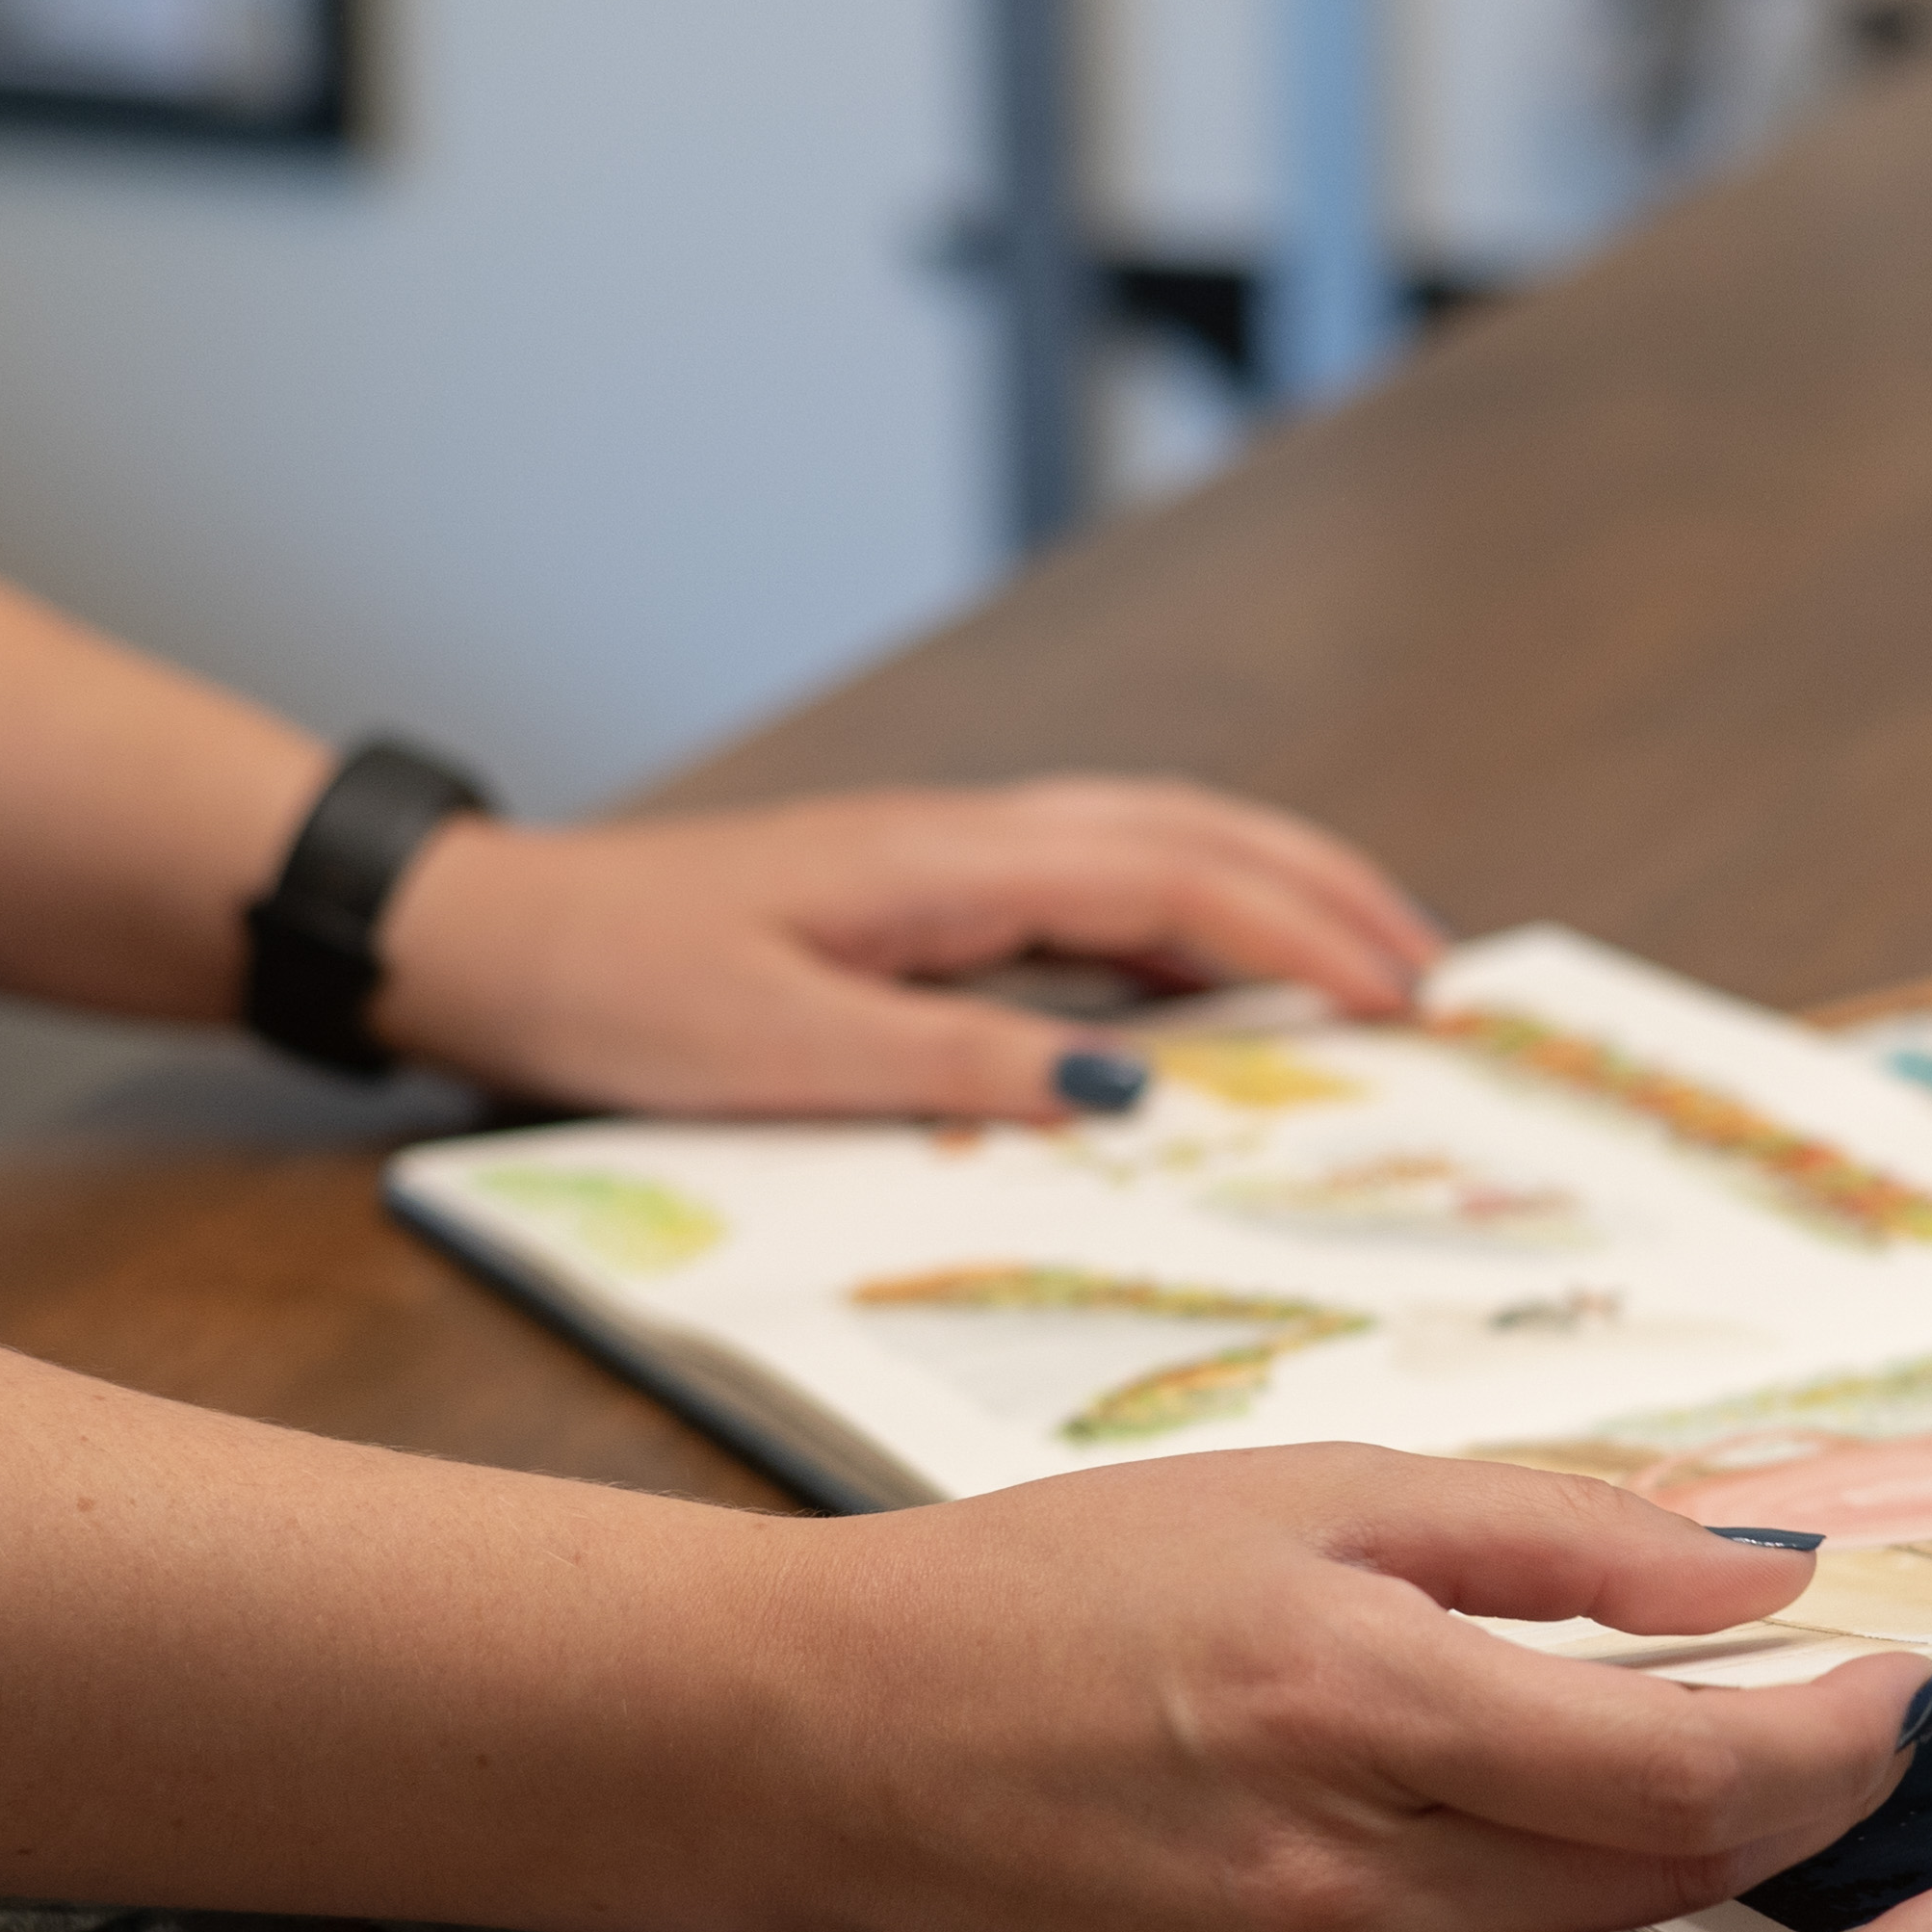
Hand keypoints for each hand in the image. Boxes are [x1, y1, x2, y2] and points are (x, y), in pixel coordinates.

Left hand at [369, 778, 1447, 1115]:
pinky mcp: (916, 887)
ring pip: (1155, 842)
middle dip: (1331, 896)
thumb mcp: (784, 1054)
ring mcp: (944, 853)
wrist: (490, 935)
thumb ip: (958, 1067)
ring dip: (1275, 888)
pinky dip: (1189, 909)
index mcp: (950, 866)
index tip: (1408, 1007)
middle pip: (1196, 837)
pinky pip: (1093, 879)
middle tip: (1441, 978)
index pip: (1175, 889)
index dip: (1303, 944)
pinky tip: (1213, 969)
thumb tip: (1129, 1093)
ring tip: (1371, 957)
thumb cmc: (616, 994)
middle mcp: (965, 838)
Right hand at [701, 1453, 1931, 1931]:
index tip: (1911, 1688)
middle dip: (1872, 1878)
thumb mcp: (1321, 1491)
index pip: (1689, 1776)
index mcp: (1361, 1708)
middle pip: (1690, 1921)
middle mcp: (1351, 1896)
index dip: (1845, 1742)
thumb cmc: (1071, 1586)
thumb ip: (1561, 1532)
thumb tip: (1775, 1574)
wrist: (836, 1736)